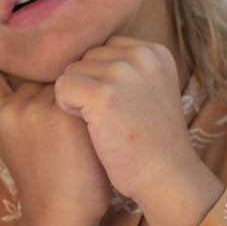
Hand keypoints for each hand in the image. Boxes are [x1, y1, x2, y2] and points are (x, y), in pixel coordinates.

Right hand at [0, 50, 109, 225]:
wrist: (61, 217)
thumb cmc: (52, 184)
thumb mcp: (22, 147)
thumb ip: (26, 114)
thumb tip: (52, 82)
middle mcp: (14, 107)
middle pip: (45, 78)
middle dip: (63, 91)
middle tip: (75, 127)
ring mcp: (37, 107)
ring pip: (69, 81)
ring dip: (84, 97)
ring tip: (91, 132)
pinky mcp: (64, 113)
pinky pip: (86, 90)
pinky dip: (98, 101)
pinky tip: (108, 114)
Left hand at [54, 37, 222, 225]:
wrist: (165, 176)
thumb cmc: (151, 140)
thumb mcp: (151, 91)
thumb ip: (128, 67)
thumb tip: (85, 55)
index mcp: (155, 52)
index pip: (105, 49)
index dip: (102, 80)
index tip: (123, 107)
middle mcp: (142, 56)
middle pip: (87, 57)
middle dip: (90, 87)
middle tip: (114, 118)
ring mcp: (124, 74)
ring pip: (71, 71)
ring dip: (78, 99)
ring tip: (105, 124)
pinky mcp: (104, 95)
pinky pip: (62, 87)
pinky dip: (67, 108)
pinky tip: (90, 127)